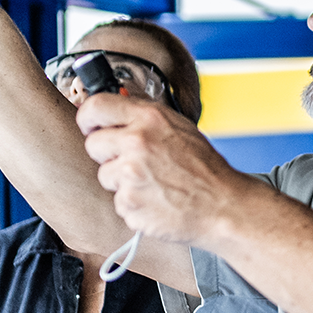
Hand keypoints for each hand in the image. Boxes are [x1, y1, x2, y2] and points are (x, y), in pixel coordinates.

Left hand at [77, 92, 252, 244]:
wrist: (223, 206)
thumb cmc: (205, 169)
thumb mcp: (180, 128)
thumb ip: (145, 119)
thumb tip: (115, 112)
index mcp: (150, 119)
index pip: (95, 106)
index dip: (89, 117)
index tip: (92, 126)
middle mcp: (137, 143)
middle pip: (93, 143)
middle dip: (107, 153)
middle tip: (132, 161)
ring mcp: (131, 175)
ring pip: (104, 174)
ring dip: (122, 181)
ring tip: (152, 183)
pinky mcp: (129, 204)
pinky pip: (117, 200)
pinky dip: (133, 202)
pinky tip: (155, 200)